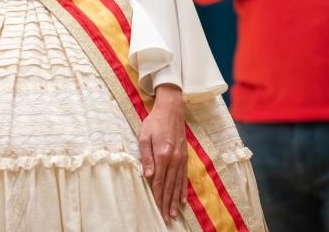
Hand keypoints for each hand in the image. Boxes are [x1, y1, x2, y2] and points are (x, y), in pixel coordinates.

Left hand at [139, 84, 187, 223]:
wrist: (171, 109)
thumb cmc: (154, 122)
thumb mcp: (144, 136)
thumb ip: (146, 156)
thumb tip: (148, 176)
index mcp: (162, 155)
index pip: (159, 181)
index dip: (158, 197)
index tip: (157, 210)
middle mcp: (173, 159)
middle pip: (169, 186)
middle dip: (167, 203)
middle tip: (166, 218)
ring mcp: (181, 158)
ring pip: (177, 184)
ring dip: (175, 200)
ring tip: (173, 213)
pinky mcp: (184, 156)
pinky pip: (184, 177)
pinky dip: (182, 189)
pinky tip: (181, 199)